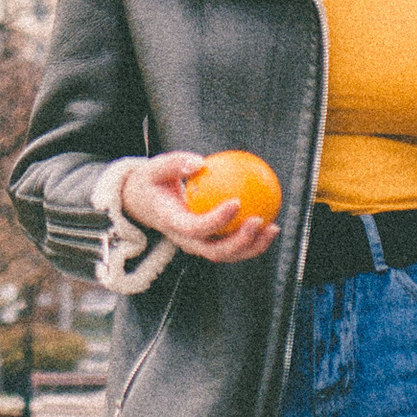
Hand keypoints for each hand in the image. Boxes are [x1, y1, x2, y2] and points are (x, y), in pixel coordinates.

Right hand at [118, 152, 280, 264]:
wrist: (143, 203)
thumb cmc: (152, 181)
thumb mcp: (155, 167)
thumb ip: (175, 163)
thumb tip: (200, 162)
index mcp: (171, 223)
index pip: (195, 228)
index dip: (217, 220)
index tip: (237, 202)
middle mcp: (185, 240)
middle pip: (214, 251)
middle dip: (240, 242)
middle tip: (259, 221)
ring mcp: (197, 245)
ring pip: (227, 254)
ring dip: (253, 246)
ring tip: (273, 228)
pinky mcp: (208, 243)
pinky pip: (233, 245)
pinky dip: (253, 239)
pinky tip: (271, 222)